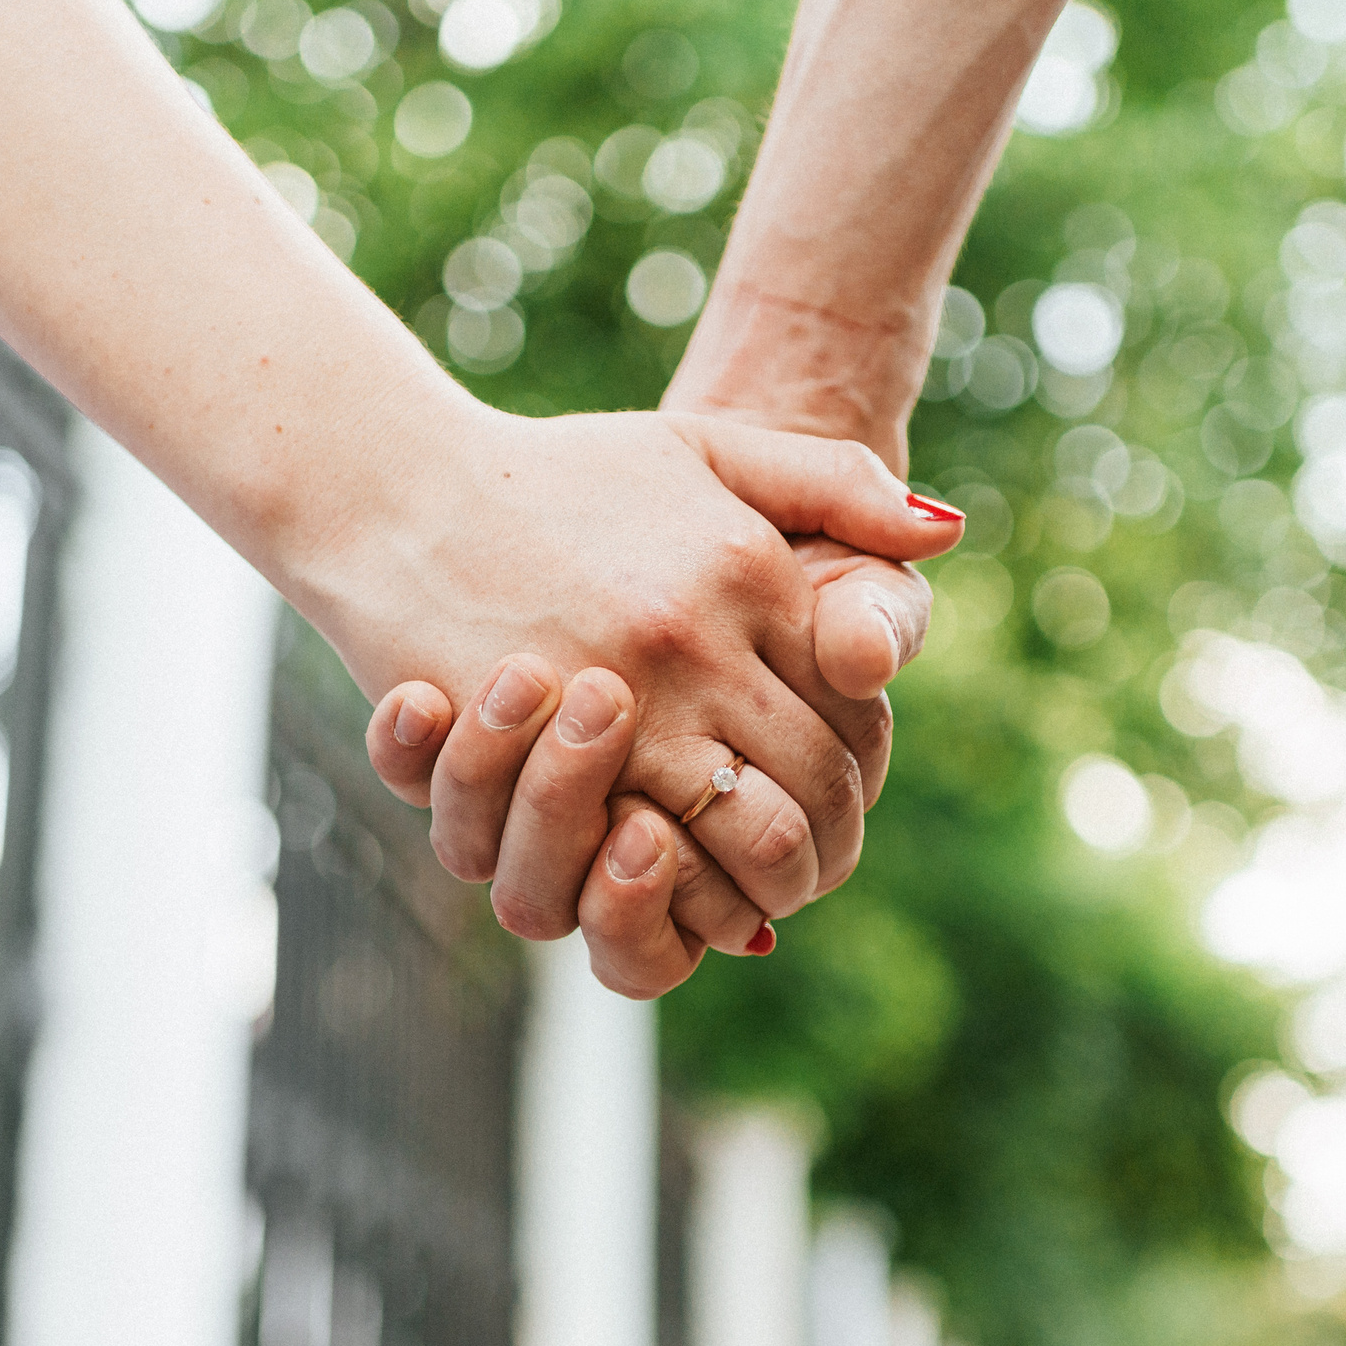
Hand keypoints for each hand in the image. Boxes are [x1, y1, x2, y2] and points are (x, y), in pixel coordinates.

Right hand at [302, 403, 946, 928]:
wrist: (399, 490)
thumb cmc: (559, 473)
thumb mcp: (705, 447)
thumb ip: (831, 480)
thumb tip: (947, 533)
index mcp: (752, 573)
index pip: (855, 709)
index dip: (862, 774)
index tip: (840, 798)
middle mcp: (698, 641)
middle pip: (814, 786)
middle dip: (824, 847)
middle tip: (807, 871)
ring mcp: (621, 699)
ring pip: (746, 838)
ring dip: (761, 884)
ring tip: (754, 897)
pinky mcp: (543, 752)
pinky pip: (637, 859)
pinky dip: (674, 892)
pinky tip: (672, 885)